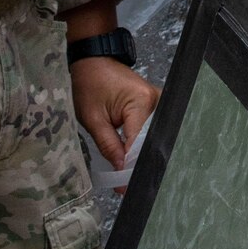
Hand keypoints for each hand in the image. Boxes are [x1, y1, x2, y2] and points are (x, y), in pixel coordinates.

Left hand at [70, 57, 158, 193]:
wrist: (94, 61)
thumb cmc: (89, 83)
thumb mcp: (92, 118)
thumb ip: (108, 145)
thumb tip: (120, 171)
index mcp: (141, 102)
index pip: (139, 143)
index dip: (130, 166)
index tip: (123, 187)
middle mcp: (155, 101)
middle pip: (149, 141)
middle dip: (137, 163)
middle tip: (124, 184)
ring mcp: (157, 101)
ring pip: (151, 137)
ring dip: (139, 154)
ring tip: (128, 173)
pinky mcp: (154, 104)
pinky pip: (149, 129)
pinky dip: (140, 143)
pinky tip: (132, 156)